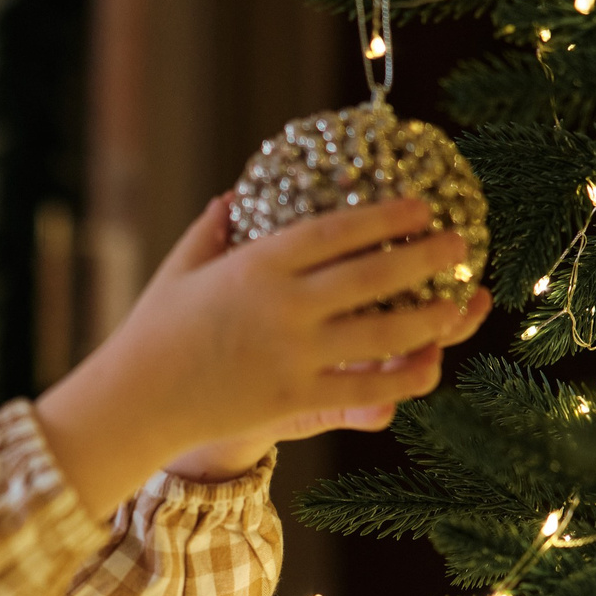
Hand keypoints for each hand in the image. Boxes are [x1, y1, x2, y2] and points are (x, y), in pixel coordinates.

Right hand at [34, 193, 489, 511]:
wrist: (136, 401)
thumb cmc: (153, 331)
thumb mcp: (178, 270)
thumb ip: (210, 230)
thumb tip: (231, 195)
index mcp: (257, 266)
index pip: (337, 232)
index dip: (386, 218)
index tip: (420, 208)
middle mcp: (284, 307)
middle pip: (376, 277)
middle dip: (427, 257)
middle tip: (458, 244)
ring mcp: (295, 355)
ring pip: (386, 334)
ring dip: (432, 316)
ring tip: (459, 303)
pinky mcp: (297, 397)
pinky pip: (368, 387)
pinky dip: (407, 375)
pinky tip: (429, 361)